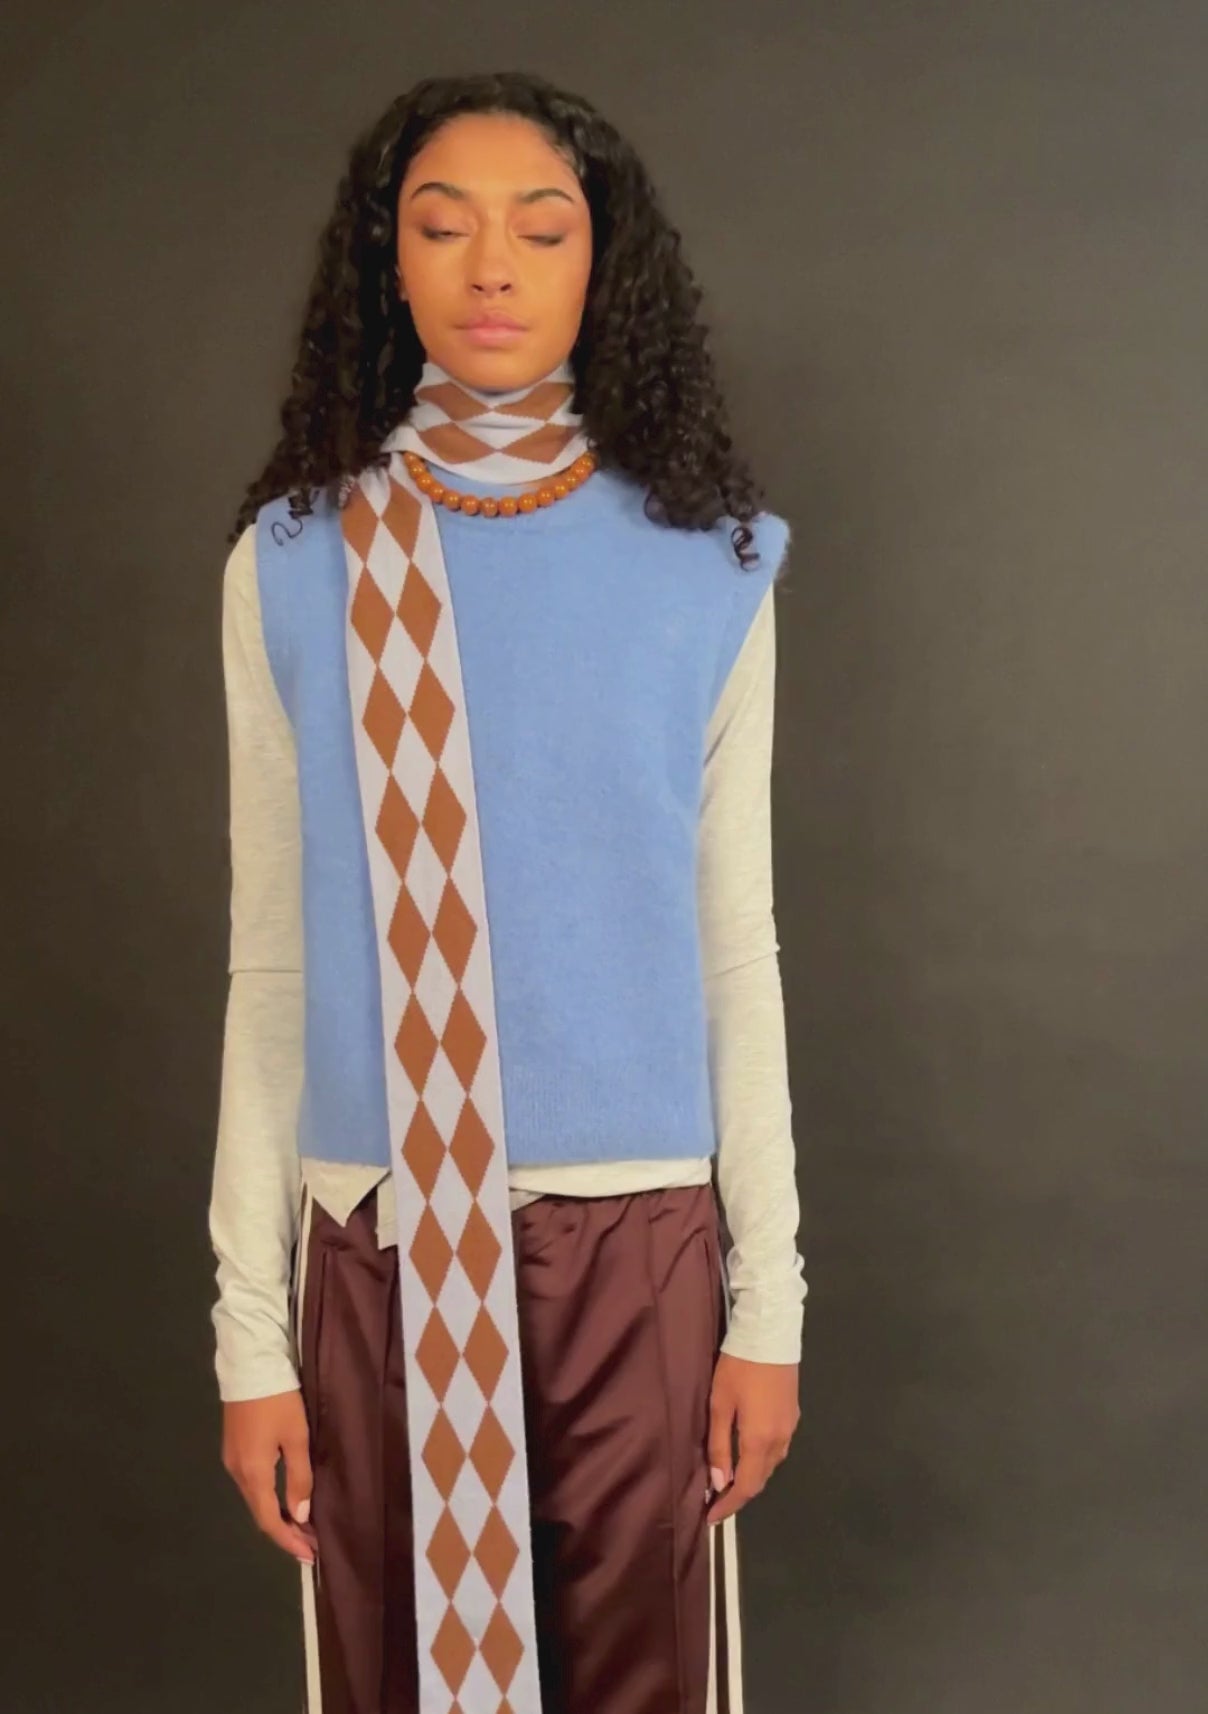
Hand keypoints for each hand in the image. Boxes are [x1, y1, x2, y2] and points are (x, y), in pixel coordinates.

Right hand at [221, 1389, 317, 1563]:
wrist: (250, 1365)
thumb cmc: (278, 1400)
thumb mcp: (296, 1436)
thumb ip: (299, 1477)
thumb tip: (300, 1515)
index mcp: (253, 1473)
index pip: (269, 1520)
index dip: (289, 1540)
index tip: (309, 1556)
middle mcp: (237, 1472)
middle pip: (260, 1513)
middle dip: (284, 1531)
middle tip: (310, 1543)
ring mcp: (232, 1459)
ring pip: (255, 1498)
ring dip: (276, 1514)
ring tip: (302, 1524)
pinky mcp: (234, 1447)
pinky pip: (252, 1483)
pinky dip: (268, 1496)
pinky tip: (284, 1496)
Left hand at [705, 1352, 799, 1525]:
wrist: (770, 1334)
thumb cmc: (738, 1368)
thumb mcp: (720, 1404)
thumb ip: (719, 1445)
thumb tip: (718, 1482)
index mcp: (760, 1441)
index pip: (745, 1487)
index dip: (728, 1505)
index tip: (711, 1518)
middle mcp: (780, 1441)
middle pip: (760, 1480)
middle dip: (739, 1495)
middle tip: (716, 1501)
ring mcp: (790, 1428)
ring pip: (770, 1466)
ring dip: (751, 1478)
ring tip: (728, 1480)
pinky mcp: (793, 1416)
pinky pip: (777, 1450)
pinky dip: (761, 1461)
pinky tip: (748, 1455)